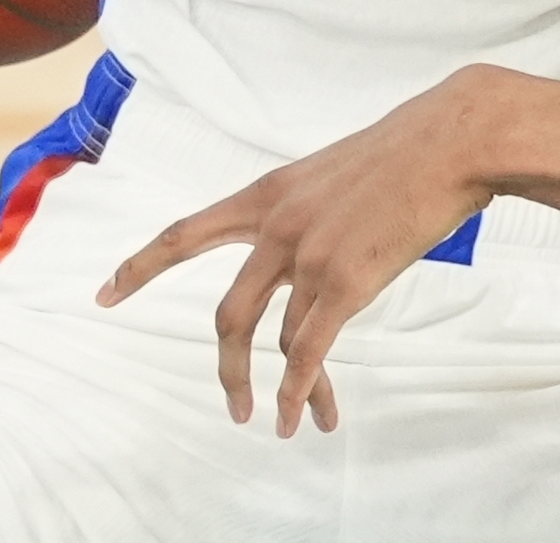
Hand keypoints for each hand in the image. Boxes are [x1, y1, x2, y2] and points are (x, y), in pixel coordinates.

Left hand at [98, 68, 505, 435]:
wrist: (454, 139)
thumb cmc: (410, 150)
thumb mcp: (335, 172)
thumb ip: (310, 212)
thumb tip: (312, 251)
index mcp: (269, 194)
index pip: (184, 233)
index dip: (139, 267)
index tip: (105, 294)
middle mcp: (277, 228)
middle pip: (228, 317)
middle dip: (228, 368)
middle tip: (234, 404)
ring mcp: (309, 256)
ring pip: (277, 342)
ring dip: (283, 390)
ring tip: (292, 420)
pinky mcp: (346, 282)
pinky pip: (312, 353)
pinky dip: (304, 391)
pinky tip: (306, 417)